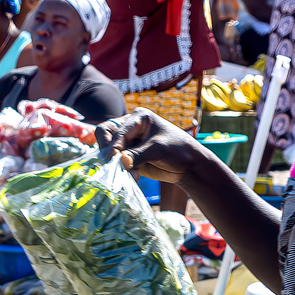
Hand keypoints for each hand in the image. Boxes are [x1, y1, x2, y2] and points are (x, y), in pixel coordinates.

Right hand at [94, 109, 208, 184]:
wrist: (188, 166)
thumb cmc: (178, 150)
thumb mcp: (158, 149)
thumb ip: (138, 154)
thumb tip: (120, 161)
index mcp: (138, 118)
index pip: (117, 130)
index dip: (113, 145)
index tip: (113, 158)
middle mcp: (130, 127)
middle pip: (106, 136)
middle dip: (108, 151)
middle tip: (113, 164)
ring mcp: (128, 143)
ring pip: (109, 151)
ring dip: (115, 163)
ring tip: (132, 173)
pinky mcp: (128, 157)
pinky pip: (116, 163)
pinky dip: (121, 170)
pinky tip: (134, 176)